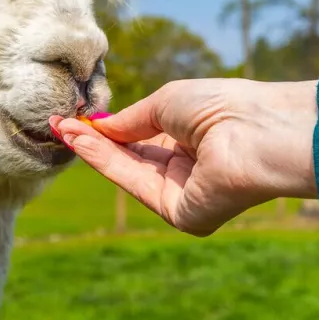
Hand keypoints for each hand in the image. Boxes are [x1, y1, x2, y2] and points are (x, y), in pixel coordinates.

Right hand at [50, 79, 318, 235]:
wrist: (257, 130)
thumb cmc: (224, 106)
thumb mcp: (168, 104)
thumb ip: (131, 121)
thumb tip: (100, 128)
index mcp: (195, 141)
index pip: (146, 139)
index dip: (111, 130)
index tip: (77, 119)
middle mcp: (190, 170)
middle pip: (134, 159)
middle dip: (97, 142)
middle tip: (60, 125)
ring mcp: (185, 195)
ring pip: (131, 172)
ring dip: (96, 151)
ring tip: (65, 129)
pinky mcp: (183, 216)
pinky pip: (138, 186)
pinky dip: (109, 164)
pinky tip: (84, 142)